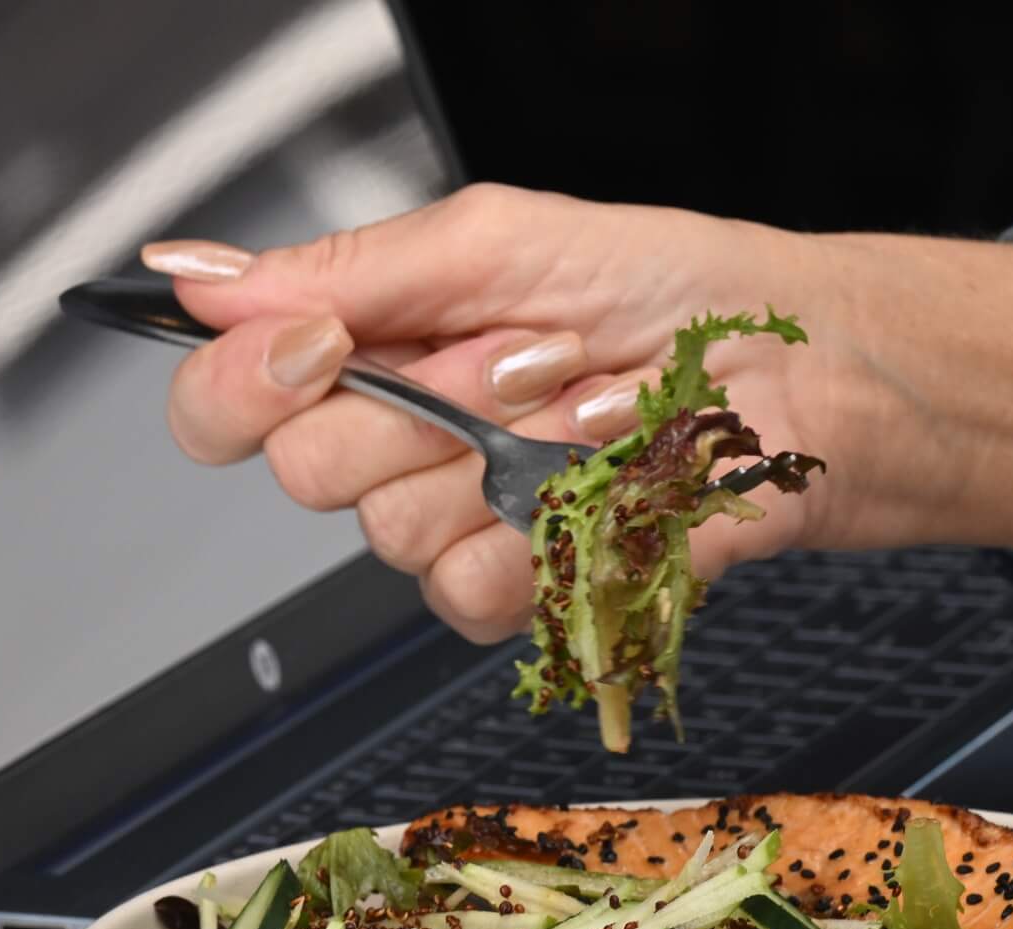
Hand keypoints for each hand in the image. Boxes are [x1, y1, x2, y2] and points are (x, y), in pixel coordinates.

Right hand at [147, 184, 1012, 644]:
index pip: (234, 393)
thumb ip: (346, 269)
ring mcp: (468, 516)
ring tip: (573, 422)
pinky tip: (586, 504)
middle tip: (495, 371)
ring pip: (391, 538)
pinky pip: (467, 600)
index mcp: (390, 340)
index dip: (244, 382)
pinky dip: (529, 551)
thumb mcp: (502, 242)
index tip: (310, 349)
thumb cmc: (686, 291)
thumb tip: (198, 274)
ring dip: (487, 474)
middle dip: (399, 416)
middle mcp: (413, 434)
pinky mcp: (529, 589)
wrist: (814, 378)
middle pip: (303, 471)